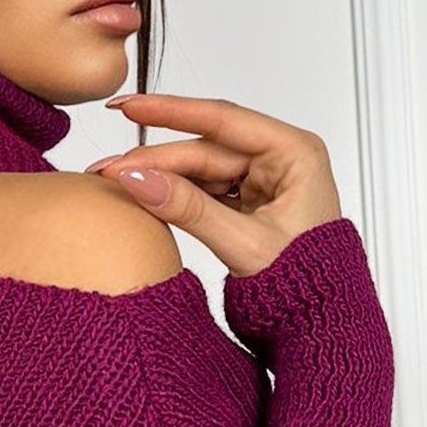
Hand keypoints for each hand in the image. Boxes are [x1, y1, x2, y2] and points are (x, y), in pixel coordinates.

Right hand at [85, 93, 343, 277]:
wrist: (319, 320)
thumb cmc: (307, 284)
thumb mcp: (243, 244)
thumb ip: (188, 209)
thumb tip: (136, 178)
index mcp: (295, 154)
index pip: (223, 120)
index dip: (170, 111)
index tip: (129, 107)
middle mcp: (281, 159)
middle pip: (205, 148)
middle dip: (155, 159)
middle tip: (107, 168)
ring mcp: (265, 178)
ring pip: (200, 168)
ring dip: (160, 176)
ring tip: (116, 181)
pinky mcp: (251, 199)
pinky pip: (206, 188)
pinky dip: (176, 194)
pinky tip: (145, 193)